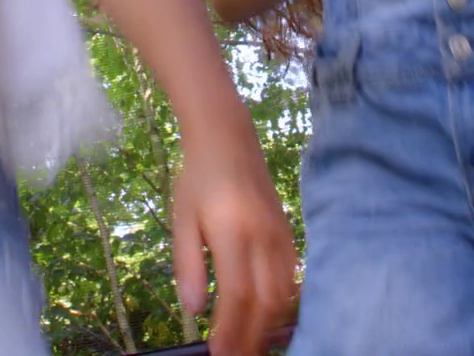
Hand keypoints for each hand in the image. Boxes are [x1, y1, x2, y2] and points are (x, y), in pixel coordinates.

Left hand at [171, 130, 297, 355]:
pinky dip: (282, 305)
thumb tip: (193, 310)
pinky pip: (292, 278)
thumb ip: (187, 264)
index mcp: (232, 232)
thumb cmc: (198, 180)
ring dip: (269, 327)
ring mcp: (280, 235)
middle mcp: (263, 236)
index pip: (237, 294)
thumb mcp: (181, 218)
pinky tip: (268, 319)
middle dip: (252, 338)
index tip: (220, 354)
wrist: (229, 140)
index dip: (231, 331)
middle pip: (266, 302)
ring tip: (250, 347)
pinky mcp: (288, 234)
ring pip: (284, 294)